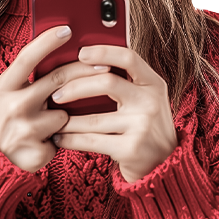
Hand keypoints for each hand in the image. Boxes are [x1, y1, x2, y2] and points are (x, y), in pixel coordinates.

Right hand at [0, 25, 111, 173]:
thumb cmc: (13, 116)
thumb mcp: (13, 93)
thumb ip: (32, 76)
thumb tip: (65, 49)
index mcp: (4, 85)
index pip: (27, 57)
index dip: (47, 42)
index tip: (67, 29)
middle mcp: (10, 105)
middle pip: (56, 80)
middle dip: (84, 71)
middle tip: (106, 66)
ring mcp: (22, 129)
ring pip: (64, 111)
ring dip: (69, 113)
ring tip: (57, 118)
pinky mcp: (34, 150)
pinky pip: (65, 134)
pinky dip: (65, 134)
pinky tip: (53, 137)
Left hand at [51, 44, 178, 182]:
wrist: (165, 165)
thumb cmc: (146, 126)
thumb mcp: (146, 99)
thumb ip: (126, 81)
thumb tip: (84, 60)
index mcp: (154, 84)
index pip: (128, 58)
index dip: (103, 52)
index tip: (80, 53)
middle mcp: (150, 102)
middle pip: (106, 83)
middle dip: (75, 87)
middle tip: (55, 94)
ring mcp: (142, 126)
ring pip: (93, 118)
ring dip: (67, 120)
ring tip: (52, 118)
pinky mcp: (131, 149)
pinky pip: (91, 141)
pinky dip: (70, 139)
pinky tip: (59, 138)